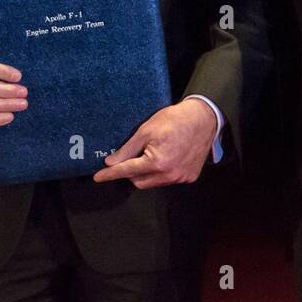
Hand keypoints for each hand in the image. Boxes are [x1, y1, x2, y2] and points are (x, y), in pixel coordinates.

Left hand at [93, 99, 216, 188]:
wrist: (203, 119)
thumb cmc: (174, 120)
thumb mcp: (146, 130)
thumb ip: (127, 149)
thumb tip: (111, 162)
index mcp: (156, 162)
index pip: (126, 171)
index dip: (110, 174)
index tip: (98, 177)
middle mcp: (169, 175)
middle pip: (139, 181)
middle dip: (131, 172)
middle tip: (133, 155)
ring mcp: (180, 178)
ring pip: (153, 182)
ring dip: (147, 173)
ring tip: (152, 153)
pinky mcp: (189, 177)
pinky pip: (168, 180)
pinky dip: (162, 172)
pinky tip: (166, 157)